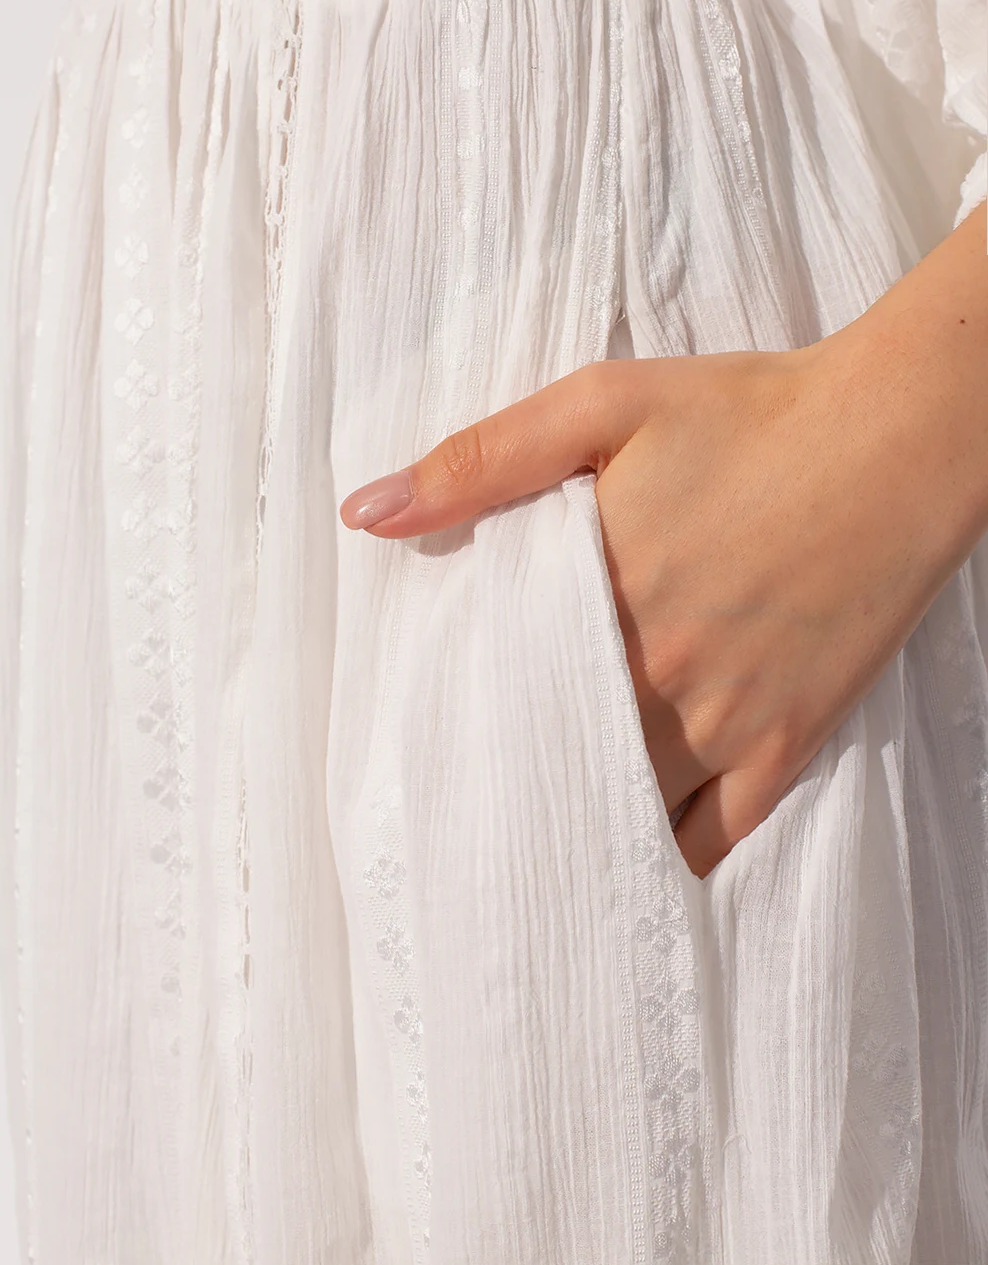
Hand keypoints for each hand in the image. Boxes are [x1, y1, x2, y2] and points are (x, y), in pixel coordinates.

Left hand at [338, 330, 972, 878]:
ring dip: (578, 823)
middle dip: (508, 786)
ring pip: (628, 809)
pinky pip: (720, 833)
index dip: (453, 728)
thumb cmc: (750, 412)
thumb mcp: (604, 405)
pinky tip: (637, 859)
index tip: (418, 752)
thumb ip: (482, 461)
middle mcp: (658, 675)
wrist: (898, 436)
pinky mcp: (793, 738)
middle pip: (555, 763)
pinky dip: (673, 852)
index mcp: (599, 598)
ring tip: (532, 847)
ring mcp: (730, 718)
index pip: (497, 694)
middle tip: (462, 816)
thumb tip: (366, 512)